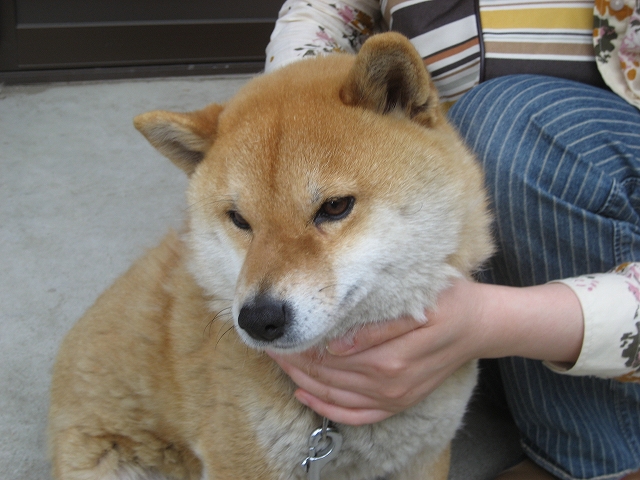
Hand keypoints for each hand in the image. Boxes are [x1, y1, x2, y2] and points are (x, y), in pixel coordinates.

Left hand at [267, 278, 485, 424]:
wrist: (479, 326)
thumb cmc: (448, 304)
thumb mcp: (416, 306)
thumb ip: (375, 328)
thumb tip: (336, 343)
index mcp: (390, 360)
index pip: (329, 358)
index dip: (299, 348)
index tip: (277, 335)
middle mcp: (389, 386)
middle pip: (327, 377)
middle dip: (294, 362)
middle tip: (268, 347)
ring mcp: (394, 399)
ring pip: (335, 396)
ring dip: (303, 381)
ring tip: (280, 364)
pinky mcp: (398, 403)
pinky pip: (356, 415)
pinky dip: (328, 408)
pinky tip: (307, 395)